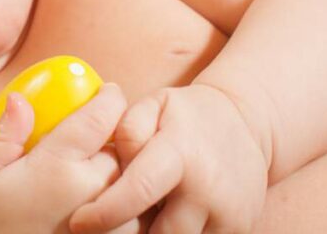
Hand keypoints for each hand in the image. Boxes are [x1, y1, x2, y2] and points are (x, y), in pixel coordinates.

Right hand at [0, 83, 139, 233]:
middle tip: (98, 145)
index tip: (108, 92)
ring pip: (134, 180)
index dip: (109, 97)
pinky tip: (109, 211)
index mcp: (58, 165)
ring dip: (124, 176)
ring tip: (101, 182)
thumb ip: (4, 137)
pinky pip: (138, 214)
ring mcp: (115, 220)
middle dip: (114, 142)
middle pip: (122, 146)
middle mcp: (93, 188)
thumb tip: (20, 99)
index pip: (100, 115)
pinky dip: (130, 208)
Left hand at [68, 84, 268, 233]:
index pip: (139, 191)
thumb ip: (126, 129)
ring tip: (140, 217)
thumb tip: (114, 162)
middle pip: (158, 233)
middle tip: (112, 222)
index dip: (104, 212)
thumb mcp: (154, 105)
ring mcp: (228, 215)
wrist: (246, 124)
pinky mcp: (239, 231)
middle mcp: (208, 189)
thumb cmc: (187, 116)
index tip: (79, 221)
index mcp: (180, 153)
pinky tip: (162, 221)